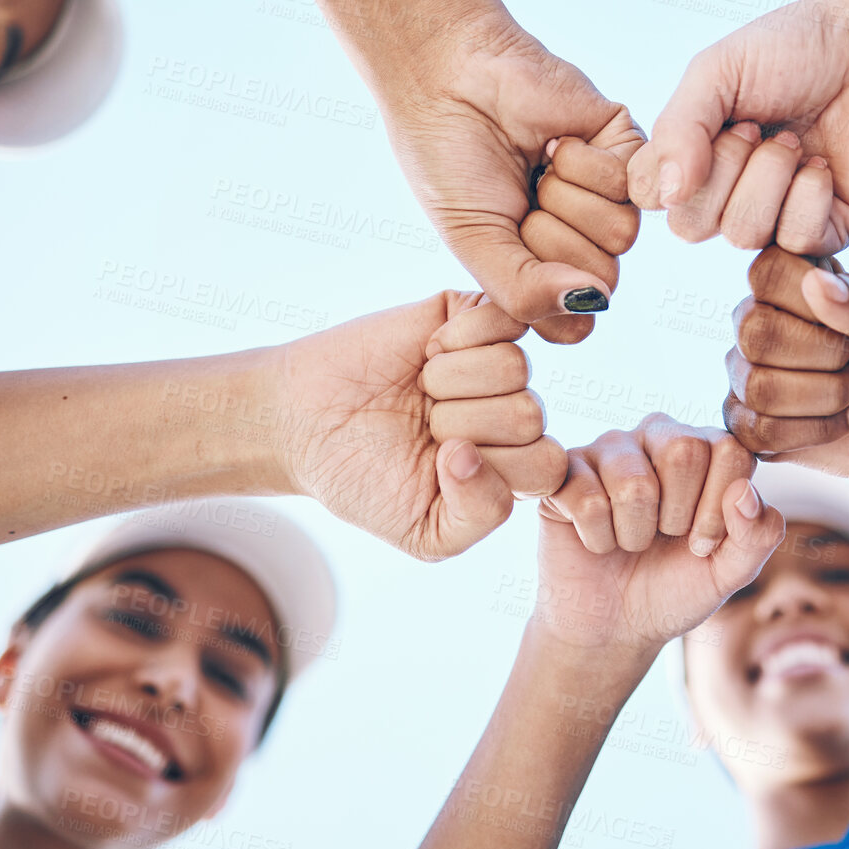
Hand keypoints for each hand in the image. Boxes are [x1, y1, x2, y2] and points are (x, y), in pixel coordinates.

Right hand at [272, 292, 566, 560]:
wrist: (300, 422)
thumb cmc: (363, 480)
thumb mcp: (426, 533)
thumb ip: (479, 514)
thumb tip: (476, 452)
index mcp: (513, 467)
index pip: (549, 465)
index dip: (495, 466)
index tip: (442, 464)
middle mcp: (512, 412)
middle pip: (530, 415)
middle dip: (460, 424)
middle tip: (423, 424)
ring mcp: (496, 361)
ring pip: (514, 366)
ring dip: (450, 382)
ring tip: (420, 389)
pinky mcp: (474, 315)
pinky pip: (506, 316)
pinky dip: (459, 336)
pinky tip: (428, 351)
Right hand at [383, 11, 644, 344]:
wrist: (449, 79)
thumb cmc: (449, 160)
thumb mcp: (474, 243)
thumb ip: (524, 293)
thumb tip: (596, 304)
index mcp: (542, 267)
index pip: (575, 321)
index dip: (540, 293)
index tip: (502, 248)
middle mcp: (580, 237)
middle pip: (602, 279)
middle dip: (548, 240)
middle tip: (517, 198)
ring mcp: (606, 195)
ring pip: (621, 238)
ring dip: (565, 201)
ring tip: (535, 168)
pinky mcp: (626, 149)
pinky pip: (630, 187)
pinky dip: (583, 166)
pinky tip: (554, 143)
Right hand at [532, 415, 783, 652]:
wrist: (613, 627)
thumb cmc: (674, 588)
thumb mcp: (728, 573)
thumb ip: (757, 536)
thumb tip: (746, 493)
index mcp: (706, 448)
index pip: (730, 450)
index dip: (718, 511)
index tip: (702, 543)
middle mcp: (658, 435)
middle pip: (684, 450)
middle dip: (678, 517)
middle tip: (664, 539)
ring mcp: (609, 448)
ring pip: (634, 483)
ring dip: (635, 535)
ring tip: (629, 542)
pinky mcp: (564, 472)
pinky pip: (588, 501)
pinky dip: (598, 540)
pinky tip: (596, 542)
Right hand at [628, 0, 848, 254]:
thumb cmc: (796, 48)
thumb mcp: (717, 71)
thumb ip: (679, 127)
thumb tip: (668, 193)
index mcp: (692, 156)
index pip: (649, 196)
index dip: (670, 167)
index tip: (710, 120)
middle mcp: (728, 194)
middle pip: (692, 227)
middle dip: (725, 169)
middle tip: (757, 126)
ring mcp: (776, 216)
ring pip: (744, 235)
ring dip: (770, 178)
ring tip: (794, 140)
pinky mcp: (827, 230)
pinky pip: (797, 240)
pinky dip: (808, 195)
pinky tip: (822, 162)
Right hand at [723, 247, 848, 501]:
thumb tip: (818, 284)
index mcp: (796, 282)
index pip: (767, 271)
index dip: (811, 301)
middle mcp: (762, 322)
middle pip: (756, 332)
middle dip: (826, 356)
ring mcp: (749, 374)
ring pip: (759, 386)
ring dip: (827, 396)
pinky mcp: (750, 425)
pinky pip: (758, 431)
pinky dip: (817, 430)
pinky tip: (843, 421)